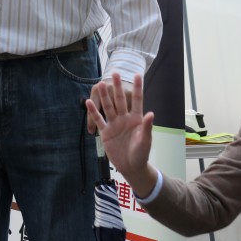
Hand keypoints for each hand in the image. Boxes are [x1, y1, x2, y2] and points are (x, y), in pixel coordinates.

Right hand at [86, 73, 157, 194]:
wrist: (130, 166)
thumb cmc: (141, 153)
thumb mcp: (145, 141)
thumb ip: (147, 127)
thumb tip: (151, 114)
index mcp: (136, 118)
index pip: (137, 100)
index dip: (137, 88)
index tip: (137, 75)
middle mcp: (124, 118)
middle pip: (120, 100)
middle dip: (118, 87)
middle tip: (115, 74)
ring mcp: (114, 124)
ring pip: (108, 107)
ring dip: (104, 96)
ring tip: (100, 84)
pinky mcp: (105, 132)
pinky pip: (99, 120)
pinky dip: (94, 111)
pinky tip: (88, 102)